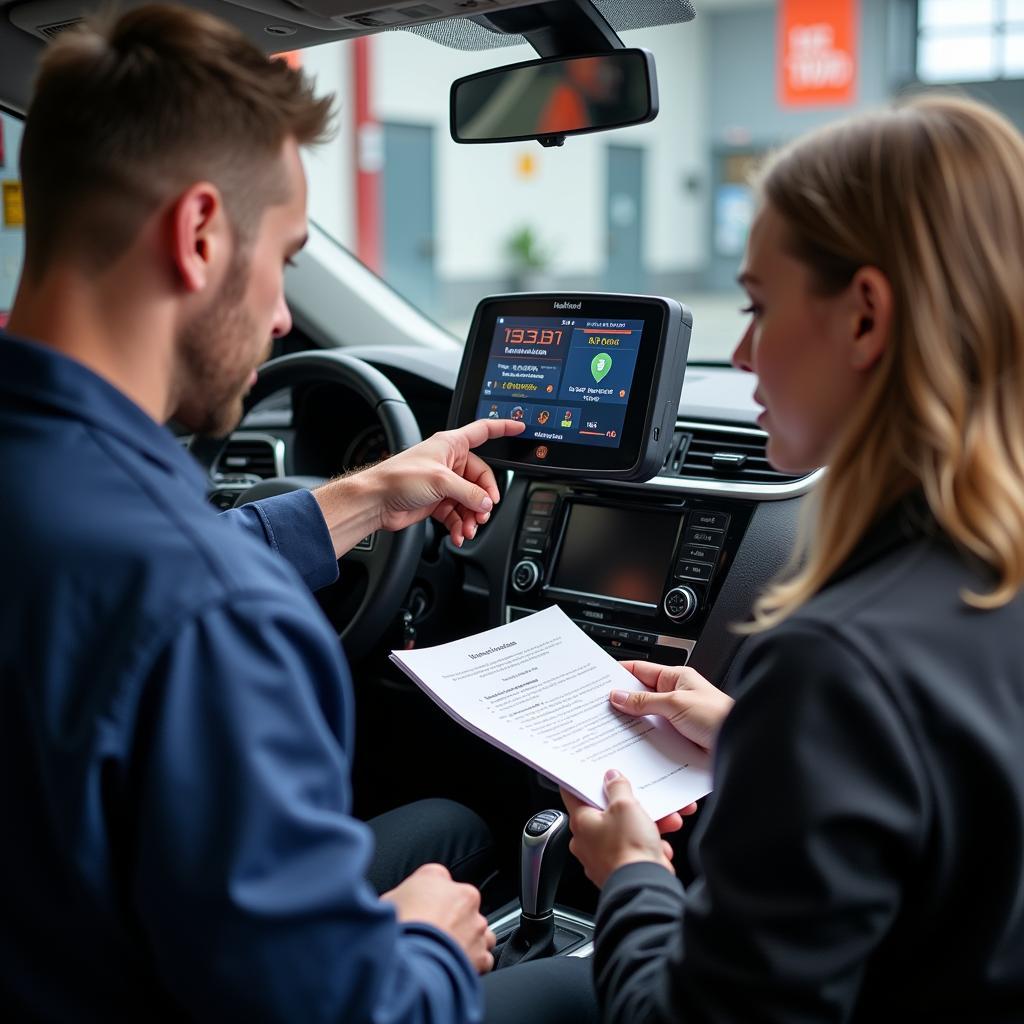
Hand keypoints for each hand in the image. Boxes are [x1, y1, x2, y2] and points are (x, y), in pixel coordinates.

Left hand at [368, 418, 524, 544]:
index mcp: (451, 445)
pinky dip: (459, 525)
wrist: (375, 501)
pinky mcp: (437, 501)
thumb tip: (486, 503)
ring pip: (470, 500)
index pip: (483, 431)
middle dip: (483, 499)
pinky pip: (457, 513)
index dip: (503, 427)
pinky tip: (458, 534)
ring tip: (469, 528)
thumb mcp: (440, 481)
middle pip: (480, 479)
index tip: (520, 428)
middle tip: (483, 513)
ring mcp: (444, 483)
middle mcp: (449, 462)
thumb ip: (469, 492)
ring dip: (471, 516)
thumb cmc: (398, 478)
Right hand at [381, 863, 495, 972]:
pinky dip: (474, 962)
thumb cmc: (398, 928)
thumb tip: (401, 904)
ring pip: (478, 929)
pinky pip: (484, 957)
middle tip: (431, 935)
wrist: (412, 962)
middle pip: (461, 904)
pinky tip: (457, 966)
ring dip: (468, 938)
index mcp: (438, 878)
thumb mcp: (387, 900)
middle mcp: (463, 898)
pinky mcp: (481, 954)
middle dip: (450, 919)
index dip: (428, 898)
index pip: (437, 880)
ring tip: (447, 951)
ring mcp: (475, 927)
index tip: (421, 910)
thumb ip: (401, 896)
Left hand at [560, 771, 673, 888]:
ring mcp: (603, 858)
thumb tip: (612, 778)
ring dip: (648, 825)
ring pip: (626, 832)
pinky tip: (661, 846)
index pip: (574, 793)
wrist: (644, 888)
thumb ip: (618, 788)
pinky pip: (636, 851)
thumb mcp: (626, 806)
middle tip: (644, 799)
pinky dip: (650, 846)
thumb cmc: (628, 849)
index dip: (584, 780)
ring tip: (668, 820)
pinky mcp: (620, 871)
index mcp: (581, 822)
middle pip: (607, 813)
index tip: (593, 772)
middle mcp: (587, 842)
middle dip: (632, 805)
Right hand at [611, 661, 733, 753]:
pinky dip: (644, 741)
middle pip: (640, 696)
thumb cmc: (720, 717)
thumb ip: (646, 700)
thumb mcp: (676, 704)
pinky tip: (632, 746)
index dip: (619, 673)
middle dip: (622, 702)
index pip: (640, 670)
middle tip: (600, 707)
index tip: (598, 679)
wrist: (743, 746)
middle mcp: (676, 696)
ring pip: (646, 719)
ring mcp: (676, 719)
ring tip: (613, 728)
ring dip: (633, 725)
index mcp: (676, 678)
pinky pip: (655, 738)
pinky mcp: (678, 739)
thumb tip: (619, 695)